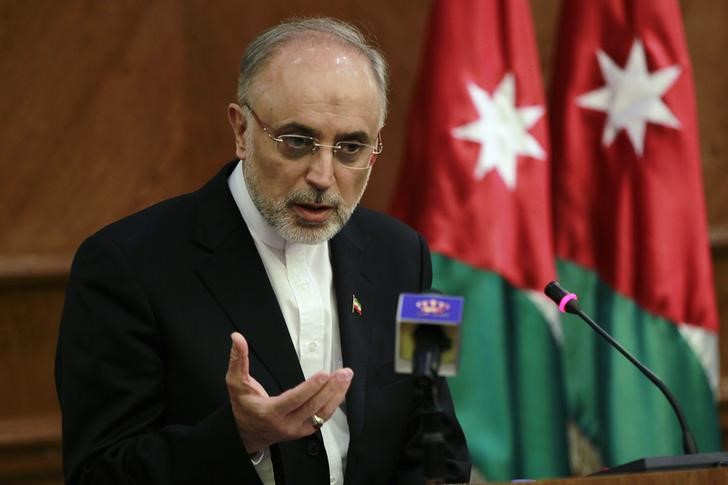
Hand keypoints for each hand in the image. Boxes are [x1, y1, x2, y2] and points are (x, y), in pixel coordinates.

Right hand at [225, 332, 352, 453]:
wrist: (245, 435)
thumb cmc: (242, 407)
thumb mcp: (236, 383)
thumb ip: (238, 360)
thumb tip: (237, 338)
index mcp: (269, 412)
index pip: (294, 400)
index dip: (310, 387)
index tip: (324, 374)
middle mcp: (285, 423)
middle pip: (312, 406)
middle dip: (330, 388)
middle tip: (343, 373)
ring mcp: (297, 429)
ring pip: (322, 414)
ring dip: (336, 395)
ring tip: (346, 378)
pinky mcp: (305, 431)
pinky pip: (323, 418)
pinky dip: (334, 403)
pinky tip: (341, 390)